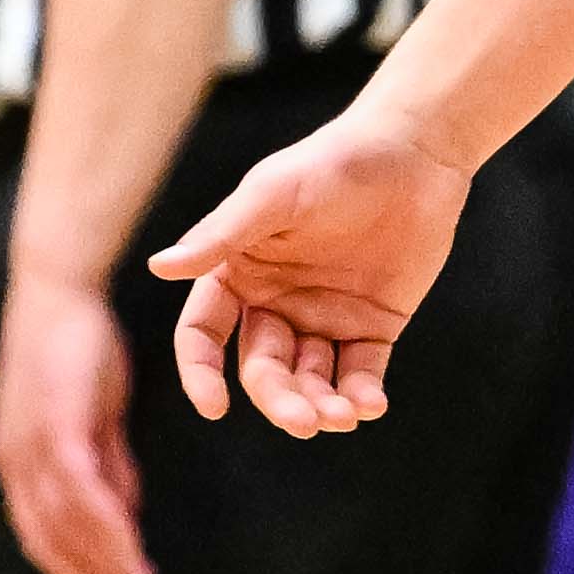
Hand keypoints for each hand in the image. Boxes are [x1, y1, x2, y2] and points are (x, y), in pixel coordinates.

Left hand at [0, 263, 151, 573]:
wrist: (60, 289)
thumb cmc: (79, 347)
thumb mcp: (95, 416)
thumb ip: (107, 465)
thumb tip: (122, 513)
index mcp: (18, 463)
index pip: (41, 537)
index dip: (75, 573)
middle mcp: (15, 462)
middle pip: (49, 542)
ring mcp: (30, 446)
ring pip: (66, 525)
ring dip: (104, 561)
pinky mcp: (54, 426)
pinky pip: (79, 492)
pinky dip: (105, 526)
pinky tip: (131, 546)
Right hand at [150, 100, 477, 440]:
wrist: (414, 153)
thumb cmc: (333, 164)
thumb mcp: (272, 195)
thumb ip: (220, 235)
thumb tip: (158, 267)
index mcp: (238, 273)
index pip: (204, 334)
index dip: (202, 372)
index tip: (214, 407)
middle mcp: (275, 303)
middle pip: (262, 369)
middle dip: (278, 399)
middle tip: (303, 420)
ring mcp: (324, 319)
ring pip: (311, 381)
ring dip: (320, 406)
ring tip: (340, 417)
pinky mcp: (373, 326)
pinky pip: (360, 374)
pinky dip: (362, 396)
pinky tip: (369, 406)